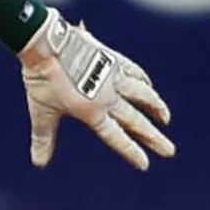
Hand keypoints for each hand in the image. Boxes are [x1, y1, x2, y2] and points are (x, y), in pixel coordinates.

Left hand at [19, 10, 174, 170]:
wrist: (46, 45)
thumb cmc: (42, 79)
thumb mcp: (41, 112)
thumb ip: (44, 138)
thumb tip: (39, 163)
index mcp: (92, 112)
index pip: (116, 137)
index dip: (131, 152)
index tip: (146, 164)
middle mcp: (108, 96)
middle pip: (136, 121)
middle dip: (153, 138)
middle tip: (170, 151)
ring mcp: (113, 76)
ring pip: (142, 95)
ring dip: (156, 108)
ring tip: (165, 119)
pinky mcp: (112, 59)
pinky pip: (134, 72)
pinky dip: (144, 81)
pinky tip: (149, 86)